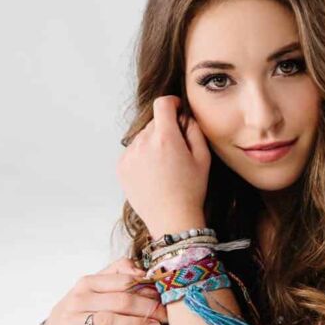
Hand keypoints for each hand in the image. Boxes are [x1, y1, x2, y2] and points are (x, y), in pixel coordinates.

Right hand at [42, 256, 167, 324]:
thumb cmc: (82, 310)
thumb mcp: (96, 290)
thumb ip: (118, 275)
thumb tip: (144, 273)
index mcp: (89, 282)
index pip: (124, 281)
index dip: (147, 289)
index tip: (164, 297)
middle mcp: (79, 298)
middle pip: (120, 301)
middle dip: (147, 308)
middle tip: (166, 317)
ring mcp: (71, 320)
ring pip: (109, 319)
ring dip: (136, 324)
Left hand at [116, 95, 210, 238]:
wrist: (171, 220)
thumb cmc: (191, 191)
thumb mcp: (203, 158)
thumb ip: (194, 130)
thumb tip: (184, 116)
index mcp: (166, 138)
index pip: (162, 104)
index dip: (172, 103)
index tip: (176, 110)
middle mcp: (143, 143)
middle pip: (153, 122)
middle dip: (165, 128)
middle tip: (177, 149)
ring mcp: (129, 155)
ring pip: (142, 136)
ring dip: (153, 142)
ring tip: (165, 165)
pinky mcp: (122, 167)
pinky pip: (133, 151)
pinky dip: (142, 156)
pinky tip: (154, 173)